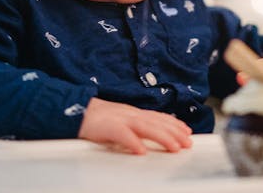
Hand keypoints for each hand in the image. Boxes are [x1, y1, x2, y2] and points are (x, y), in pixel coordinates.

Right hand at [77, 97, 192, 153]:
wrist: (74, 112)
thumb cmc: (96, 119)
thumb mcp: (120, 121)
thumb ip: (134, 127)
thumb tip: (148, 138)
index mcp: (133, 113)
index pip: (158, 117)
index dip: (174, 124)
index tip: (187, 131)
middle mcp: (130, 114)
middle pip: (156, 122)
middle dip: (174, 132)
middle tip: (188, 142)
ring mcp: (119, 119)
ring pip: (145, 127)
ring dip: (162, 137)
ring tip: (174, 147)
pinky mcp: (106, 127)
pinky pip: (122, 134)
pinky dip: (132, 142)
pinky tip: (142, 151)